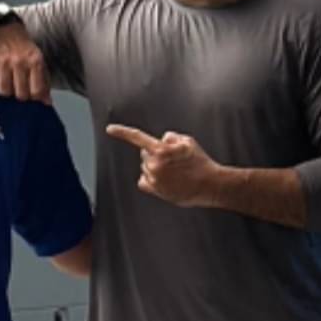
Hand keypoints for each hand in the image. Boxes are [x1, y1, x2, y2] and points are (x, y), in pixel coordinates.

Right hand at [0, 22, 50, 103]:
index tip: (31, 94)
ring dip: (6, 89)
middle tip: (19, 88)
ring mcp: (2, 61)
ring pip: (4, 91)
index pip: (36, 91)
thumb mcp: (38, 60)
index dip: (34, 97)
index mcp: (35, 61)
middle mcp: (19, 61)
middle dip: (20, 94)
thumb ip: (44, 81)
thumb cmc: (24, 47)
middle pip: (20, 94)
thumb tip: (47, 102)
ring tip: (8, 82)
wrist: (5, 28)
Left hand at [105, 124, 222, 206]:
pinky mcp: (156, 191)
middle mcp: (154, 165)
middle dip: (154, 154)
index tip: (109, 129)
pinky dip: (150, 179)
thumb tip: (161, 140)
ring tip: (175, 172)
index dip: (122, 132)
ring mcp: (154, 179)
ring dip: (155, 167)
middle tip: (173, 160)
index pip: (137, 138)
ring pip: (145, 168)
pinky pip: (144, 181)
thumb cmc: (201, 162)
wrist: (211, 185)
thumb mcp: (188, 141)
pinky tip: (165, 180)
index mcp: (161, 150)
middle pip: (144, 154)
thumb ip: (171, 138)